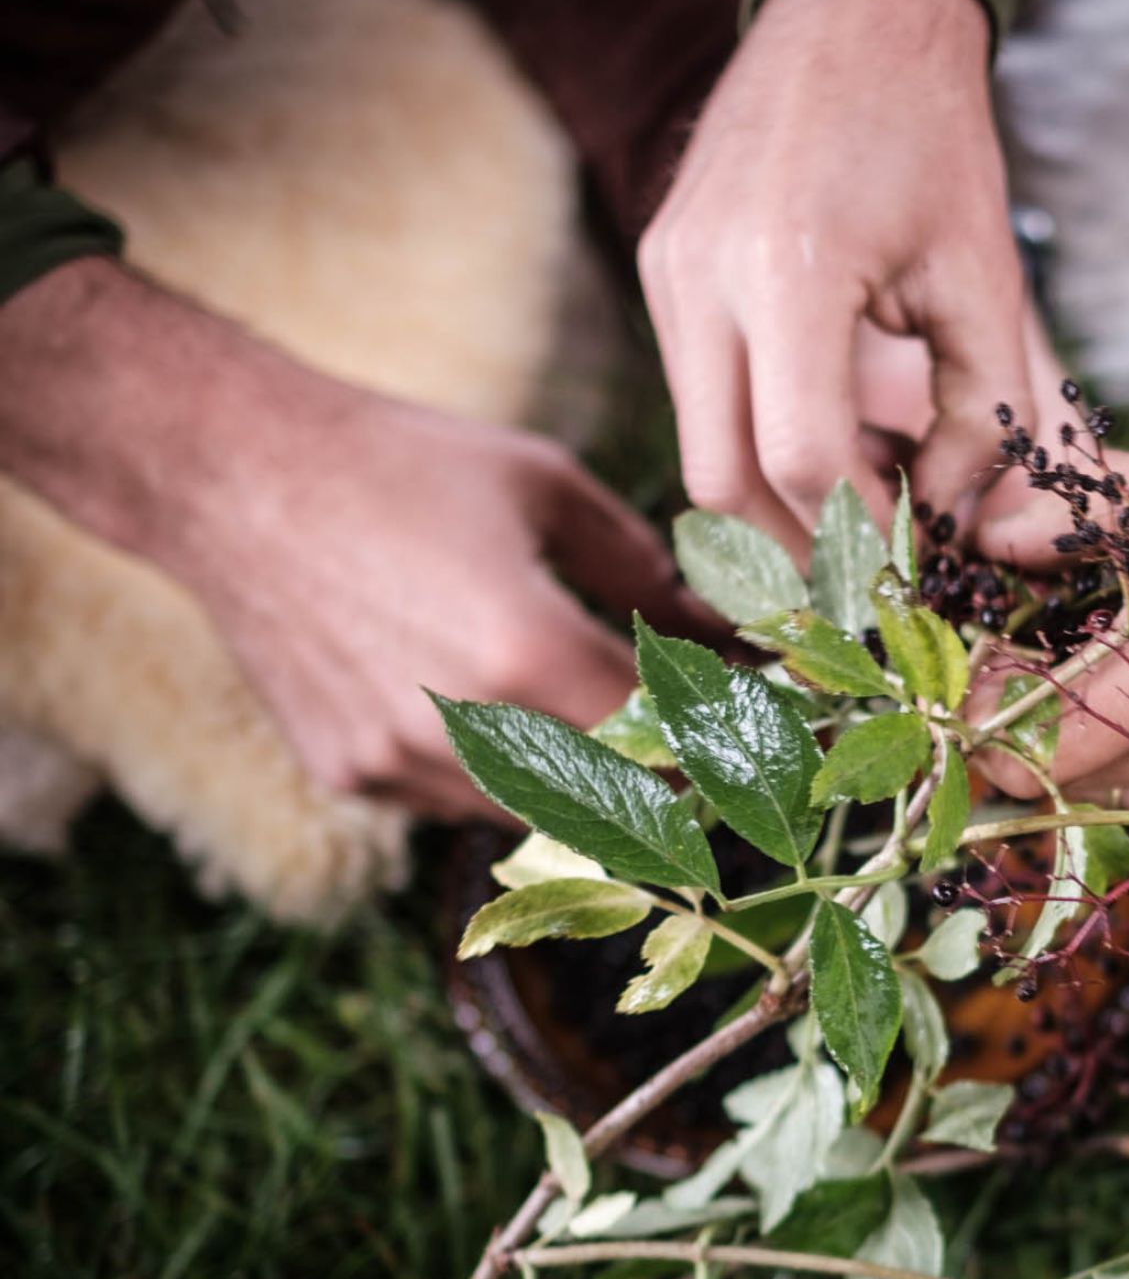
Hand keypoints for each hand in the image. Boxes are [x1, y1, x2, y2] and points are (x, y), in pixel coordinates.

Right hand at [0, 260, 710, 818]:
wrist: (232, 475)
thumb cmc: (400, 463)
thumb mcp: (548, 487)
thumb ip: (646, 570)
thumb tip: (724, 629)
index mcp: (526, 649)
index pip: (666, 740)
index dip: (715, 734)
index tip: (746, 720)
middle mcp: (462, 725)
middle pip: (611, 796)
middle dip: (664, 771)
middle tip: (697, 737)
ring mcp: (397, 760)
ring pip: (537, 815)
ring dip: (584, 783)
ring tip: (607, 723)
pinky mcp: (350, 775)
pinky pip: (458, 804)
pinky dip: (501, 777)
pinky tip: (501, 715)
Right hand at [642, 0, 1065, 557]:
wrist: (854, 23)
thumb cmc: (935, 144)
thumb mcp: (988, 284)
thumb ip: (983, 419)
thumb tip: (952, 525)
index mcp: (787, 270)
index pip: (798, 461)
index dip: (860, 535)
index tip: (916, 566)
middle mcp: (701, 275)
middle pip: (724, 480)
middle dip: (803, 551)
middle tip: (880, 581)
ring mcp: (664, 272)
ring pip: (700, 448)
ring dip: (779, 506)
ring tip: (868, 515)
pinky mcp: (658, 270)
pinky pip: (698, 394)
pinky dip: (759, 442)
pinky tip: (835, 447)